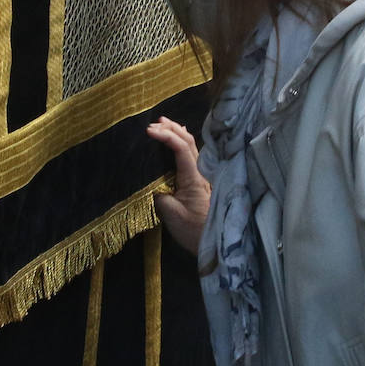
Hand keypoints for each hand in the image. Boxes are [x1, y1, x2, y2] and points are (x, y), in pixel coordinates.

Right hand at [146, 117, 210, 256]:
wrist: (216, 243)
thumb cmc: (193, 231)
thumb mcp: (170, 214)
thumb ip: (158, 194)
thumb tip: (149, 182)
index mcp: (193, 177)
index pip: (181, 148)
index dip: (166, 136)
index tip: (148, 131)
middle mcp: (201, 172)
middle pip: (189, 142)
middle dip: (172, 129)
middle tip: (155, 122)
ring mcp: (203, 176)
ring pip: (193, 147)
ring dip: (178, 134)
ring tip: (164, 125)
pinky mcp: (202, 182)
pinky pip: (193, 156)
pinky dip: (183, 144)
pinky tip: (178, 143)